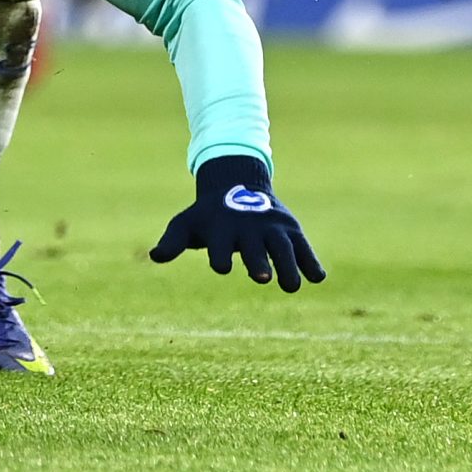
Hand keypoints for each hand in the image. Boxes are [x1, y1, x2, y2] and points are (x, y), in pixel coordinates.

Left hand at [150, 155, 324, 293]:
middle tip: (260, 279)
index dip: (219, 255)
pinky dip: (311, 260)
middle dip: (257, 261)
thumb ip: (173, 241)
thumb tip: (154, 257)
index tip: (221, 267)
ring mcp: (272, 228)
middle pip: (255, 247)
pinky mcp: (291, 230)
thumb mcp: (186, 224)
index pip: (220, 244)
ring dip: (288, 266)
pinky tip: (317, 277)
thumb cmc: (208, 215)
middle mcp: (249, 227)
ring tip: (291, 286)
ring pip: (284, 248)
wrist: (237, 185)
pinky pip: (304, 247)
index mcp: (222, 227)